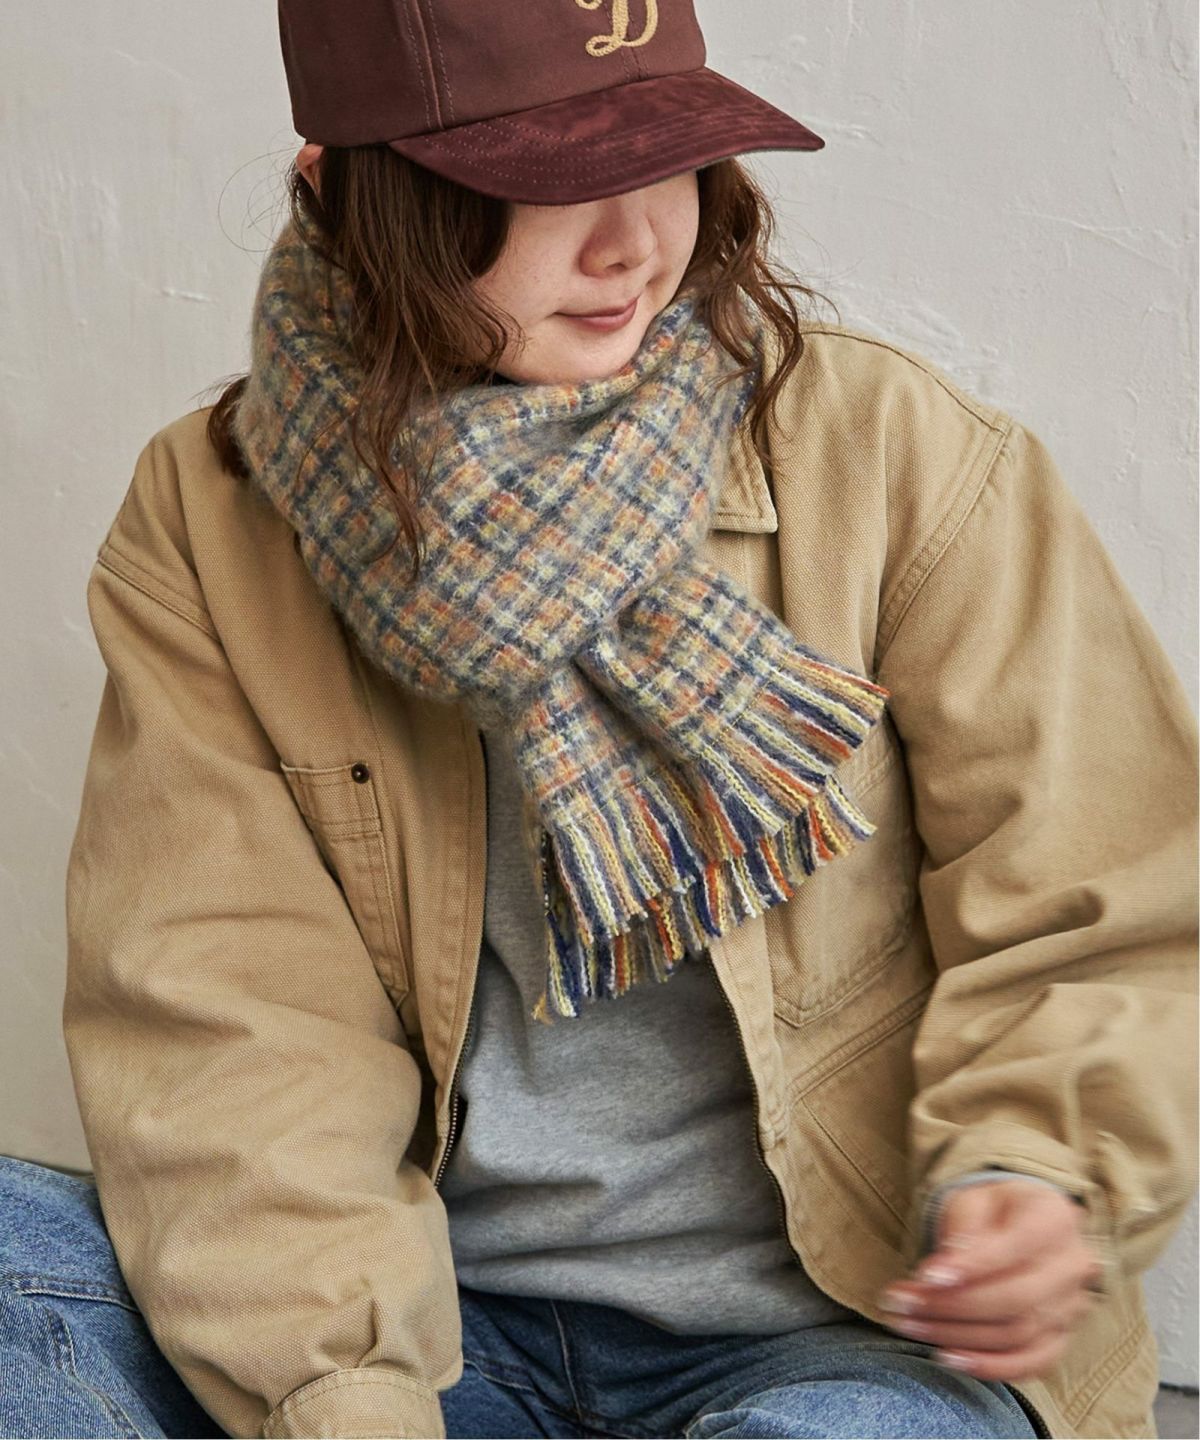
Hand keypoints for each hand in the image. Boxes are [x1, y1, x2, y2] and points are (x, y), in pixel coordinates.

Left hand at [878, 1178, 1103, 1382]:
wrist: (1015, 1222)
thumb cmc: (989, 1208)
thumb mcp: (972, 1200)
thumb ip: (963, 1232)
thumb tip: (941, 1273)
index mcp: (1054, 1218)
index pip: (1017, 1247)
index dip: (971, 1266)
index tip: (925, 1276)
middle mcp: (1072, 1265)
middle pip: (1017, 1298)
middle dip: (952, 1306)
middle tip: (903, 1304)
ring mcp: (1072, 1306)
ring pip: (1018, 1334)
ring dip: (958, 1336)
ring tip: (909, 1325)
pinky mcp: (1061, 1337)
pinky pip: (1031, 1363)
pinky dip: (989, 1366)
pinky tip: (947, 1356)